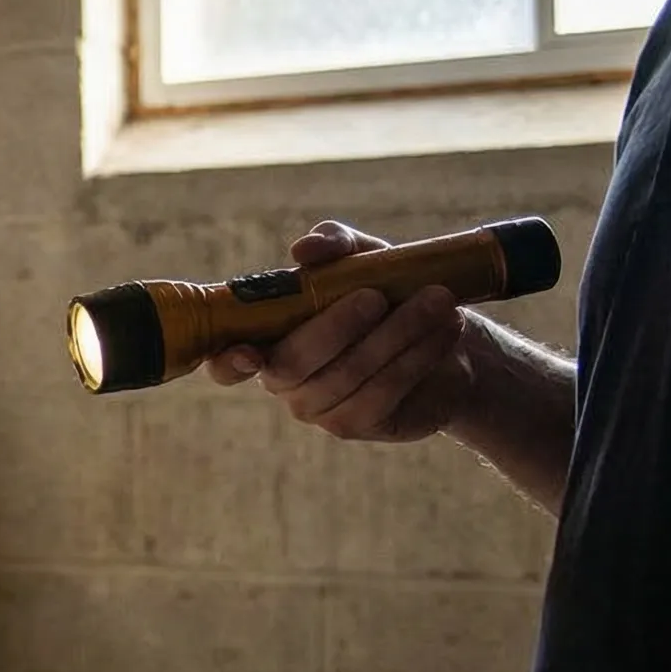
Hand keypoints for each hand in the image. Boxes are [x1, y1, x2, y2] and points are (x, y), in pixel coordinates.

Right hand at [206, 221, 478, 442]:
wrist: (444, 332)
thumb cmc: (387, 291)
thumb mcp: (362, 258)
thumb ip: (332, 246)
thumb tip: (304, 250)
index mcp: (264, 338)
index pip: (225, 363)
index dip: (228, 362)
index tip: (248, 353)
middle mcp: (281, 378)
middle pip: (294, 362)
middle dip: (337, 327)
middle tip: (377, 296)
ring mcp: (315, 407)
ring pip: (348, 374)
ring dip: (397, 334)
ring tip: (438, 301)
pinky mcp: (356, 424)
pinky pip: (383, 392)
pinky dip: (417, 356)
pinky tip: (445, 330)